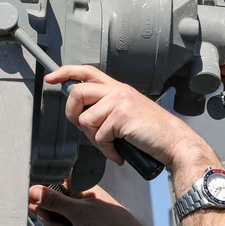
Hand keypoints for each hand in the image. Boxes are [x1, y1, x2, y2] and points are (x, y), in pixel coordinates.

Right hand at [29, 182, 148, 225]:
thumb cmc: (107, 223)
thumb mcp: (77, 212)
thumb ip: (54, 201)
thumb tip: (32, 189)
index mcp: (77, 185)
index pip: (49, 187)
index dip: (42, 201)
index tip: (43, 213)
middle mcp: (76, 195)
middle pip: (49, 206)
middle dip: (52, 222)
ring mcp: (77, 210)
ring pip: (55, 219)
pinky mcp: (78, 223)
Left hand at [46, 65, 195, 167]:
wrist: (173, 141)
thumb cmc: (151, 131)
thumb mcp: (128, 112)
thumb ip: (107, 108)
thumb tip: (83, 117)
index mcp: (117, 88)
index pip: (86, 71)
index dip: (65, 73)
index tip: (51, 78)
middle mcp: (117, 90)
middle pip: (77, 93)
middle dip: (73, 115)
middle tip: (87, 130)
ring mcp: (119, 101)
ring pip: (86, 120)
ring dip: (95, 139)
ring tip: (111, 145)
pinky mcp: (121, 116)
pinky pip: (99, 137)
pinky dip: (108, 150)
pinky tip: (119, 154)